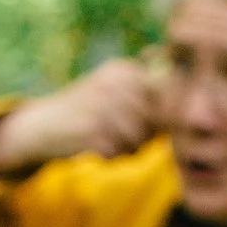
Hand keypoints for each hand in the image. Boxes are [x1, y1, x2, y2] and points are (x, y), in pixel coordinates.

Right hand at [0, 59, 170, 179]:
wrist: (42, 125)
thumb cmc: (88, 114)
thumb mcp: (117, 94)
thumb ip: (149, 98)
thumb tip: (183, 115)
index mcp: (124, 70)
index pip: (164, 97)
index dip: (160, 119)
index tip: (146, 125)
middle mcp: (114, 83)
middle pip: (153, 121)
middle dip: (143, 136)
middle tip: (120, 136)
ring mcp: (101, 106)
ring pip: (137, 139)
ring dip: (126, 149)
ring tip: (106, 141)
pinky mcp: (90, 129)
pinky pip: (116, 152)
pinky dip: (108, 156)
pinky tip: (93, 147)